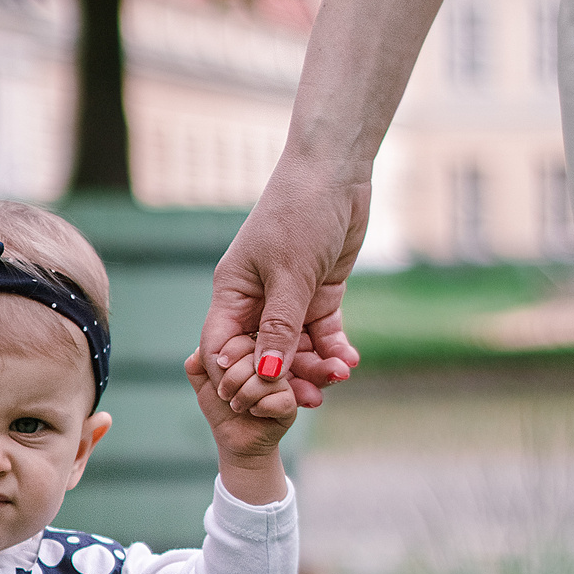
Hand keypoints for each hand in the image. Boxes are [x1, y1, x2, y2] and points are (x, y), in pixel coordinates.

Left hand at [183, 350, 296, 504]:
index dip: (227, 356)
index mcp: (252, 352)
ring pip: (266, 377)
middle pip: (256, 356)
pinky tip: (255, 413)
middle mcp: (271, 362)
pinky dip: (261, 408)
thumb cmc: (221, 408)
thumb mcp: (204, 384)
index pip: (243, 340)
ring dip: (244, 395)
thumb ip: (198, 365)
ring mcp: (283, 382)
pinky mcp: (290, 404)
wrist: (233, 439)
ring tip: (238, 406)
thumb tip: (199, 352)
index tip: (219, 373)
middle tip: (225, 395)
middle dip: (232, 378)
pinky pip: (280, 399)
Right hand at [201, 150, 368, 416]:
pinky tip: (350, 361)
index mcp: (233, 293)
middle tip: (310, 401)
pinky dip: (334, 348)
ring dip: (315, 367)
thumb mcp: (290, 276)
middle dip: (284, 380)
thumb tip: (267, 376)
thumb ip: (279, 329)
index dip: (238, 378)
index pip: (223, 349)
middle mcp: (256, 300)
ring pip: (295, 348)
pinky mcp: (318, 293)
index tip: (260, 401)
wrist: (337, 172)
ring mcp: (288, 298)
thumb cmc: (300, 213)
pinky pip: (322, 332)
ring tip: (339, 377)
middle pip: (262, 355)